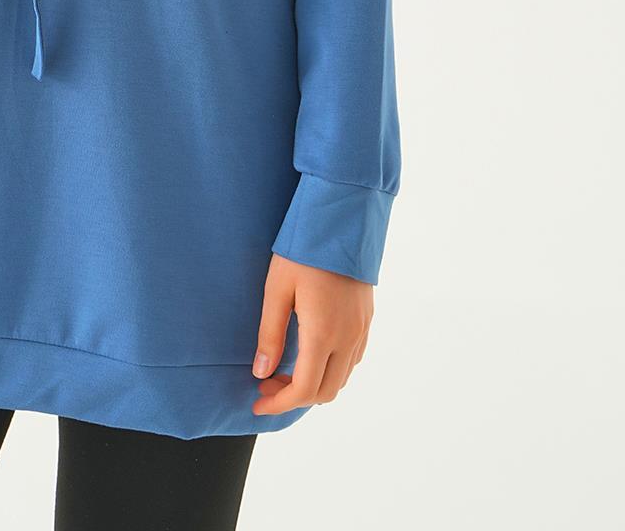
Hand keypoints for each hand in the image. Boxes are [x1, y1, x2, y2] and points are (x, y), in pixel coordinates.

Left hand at [250, 252, 372, 414]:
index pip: (303, 390)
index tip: (257, 403)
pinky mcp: (367, 320)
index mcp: (323, 334)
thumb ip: (270, 334)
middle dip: (293, 397)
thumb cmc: (303, 251)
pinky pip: (352, 360)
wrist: (341, 220)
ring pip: (341, 379)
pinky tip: (310, 355)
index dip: (279, 404)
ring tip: (284, 371)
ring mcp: (361, 330)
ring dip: (313, 385)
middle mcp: (347, 338)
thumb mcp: (277, 289)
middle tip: (266, 384)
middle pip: (325, 392)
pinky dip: (330, 370)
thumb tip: (261, 373)